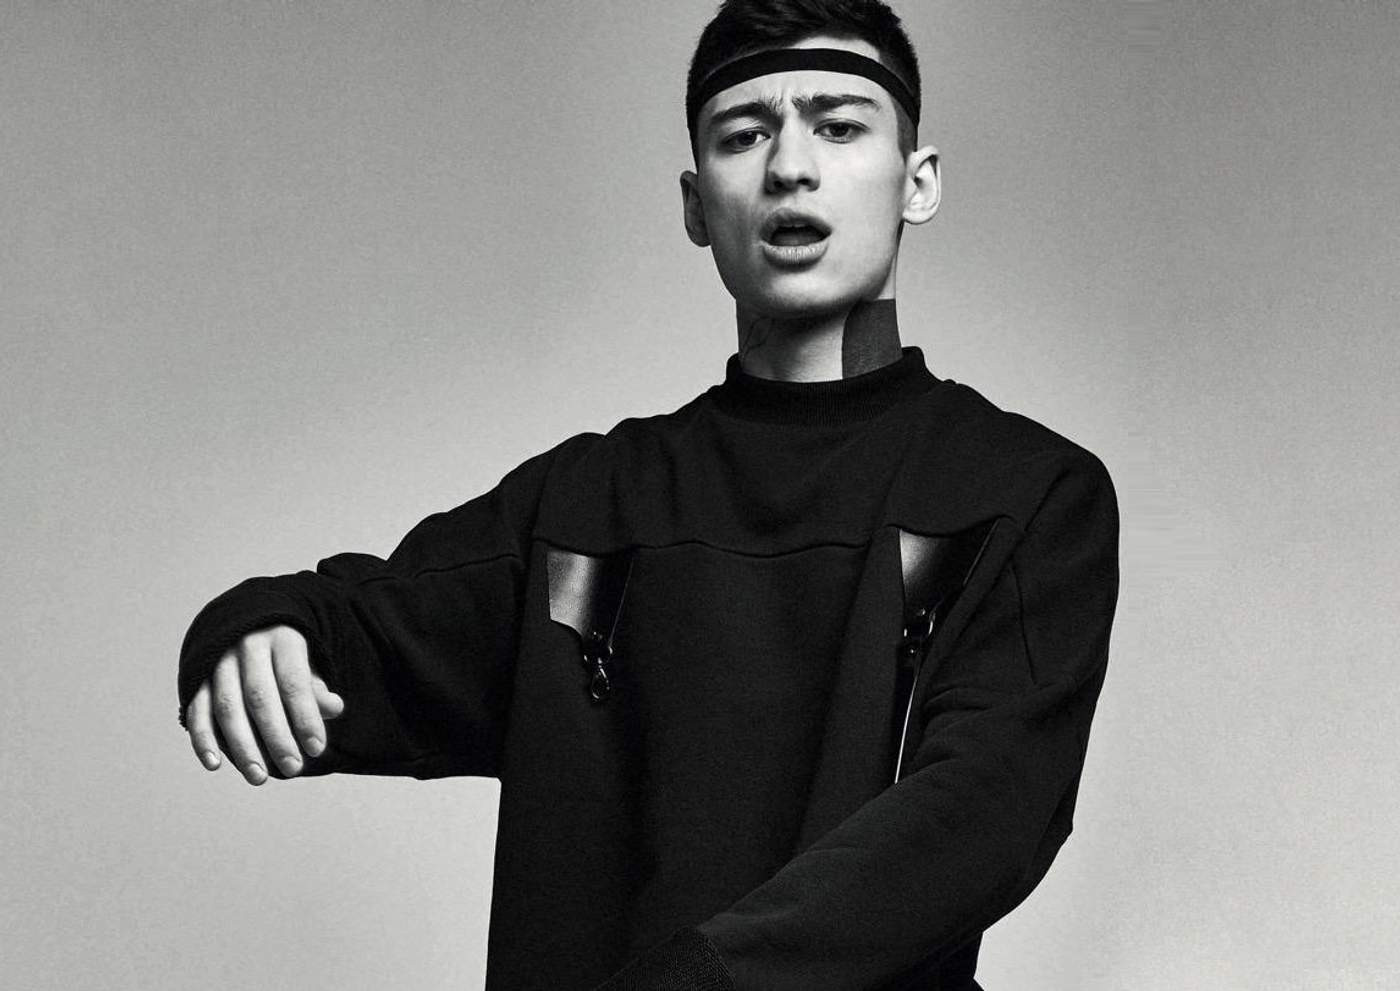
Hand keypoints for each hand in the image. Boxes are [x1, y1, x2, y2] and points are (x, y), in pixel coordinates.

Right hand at [185, 625, 344, 784]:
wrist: (249, 626)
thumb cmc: (286, 656)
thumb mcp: (308, 663)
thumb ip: (317, 688)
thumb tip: (334, 708)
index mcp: (281, 639)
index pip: (294, 682)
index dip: (305, 717)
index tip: (317, 749)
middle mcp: (247, 647)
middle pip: (260, 697)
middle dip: (277, 737)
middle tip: (293, 768)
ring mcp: (218, 662)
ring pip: (227, 707)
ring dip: (242, 746)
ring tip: (259, 777)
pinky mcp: (197, 679)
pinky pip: (197, 711)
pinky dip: (203, 739)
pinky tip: (214, 764)